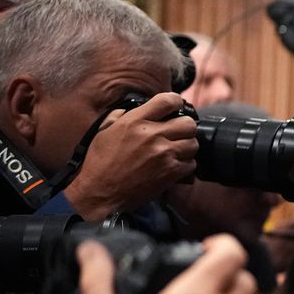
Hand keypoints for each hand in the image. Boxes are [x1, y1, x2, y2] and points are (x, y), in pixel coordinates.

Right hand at [62, 92, 198, 219]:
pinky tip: (173, 166)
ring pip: (193, 144)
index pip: (168, 101)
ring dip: (186, 147)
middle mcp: (152, 135)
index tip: (176, 106)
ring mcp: (164, 154)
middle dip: (185, 127)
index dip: (176, 101)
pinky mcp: (171, 172)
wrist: (100, 192)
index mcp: (135, 122)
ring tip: (174, 151)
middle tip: (177, 133)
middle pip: (188, 123)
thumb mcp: (104, 131)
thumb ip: (121, 115)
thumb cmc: (100, 163)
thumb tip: (137, 107)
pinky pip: (191, 164)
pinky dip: (185, 165)